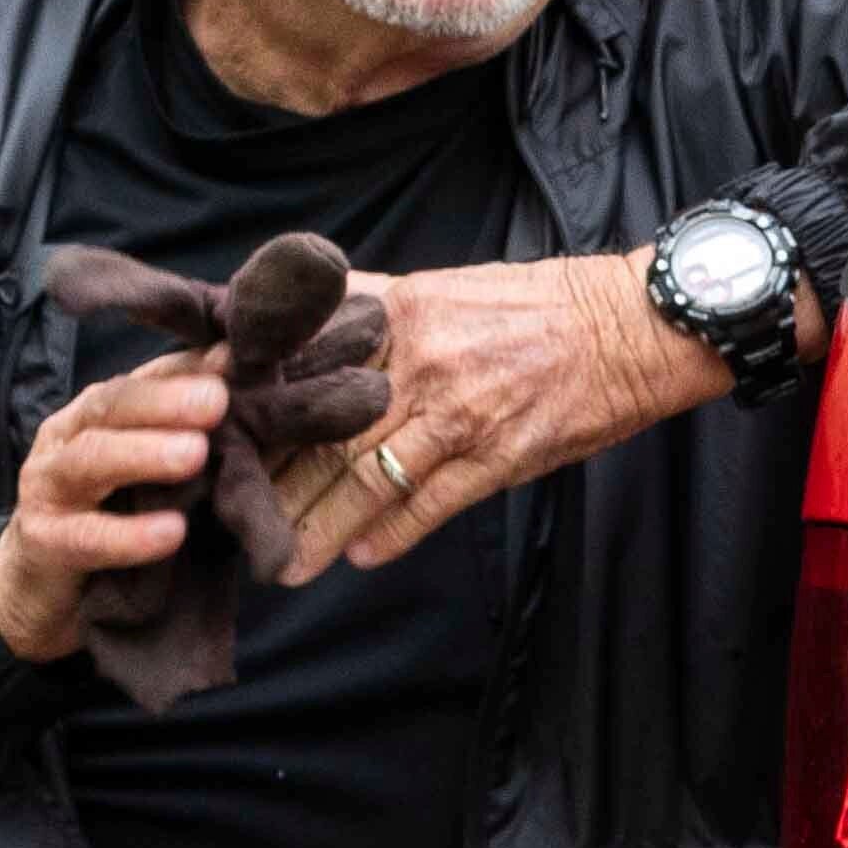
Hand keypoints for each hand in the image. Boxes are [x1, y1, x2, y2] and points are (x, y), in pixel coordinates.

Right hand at [0, 356, 228, 662]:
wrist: (44, 584)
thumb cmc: (113, 511)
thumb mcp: (154, 466)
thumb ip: (191, 426)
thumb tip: (237, 367)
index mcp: (99, 413)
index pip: (142, 377)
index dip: (185, 369)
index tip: (235, 360)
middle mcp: (67, 437)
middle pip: (110, 406)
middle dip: (163, 401)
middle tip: (215, 400)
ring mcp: (48, 487)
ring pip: (89, 460)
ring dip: (142, 455)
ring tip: (194, 455)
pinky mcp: (43, 541)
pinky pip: (85, 536)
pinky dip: (128, 535)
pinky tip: (170, 532)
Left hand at [268, 255, 732, 581]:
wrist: (632, 324)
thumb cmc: (542, 306)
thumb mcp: (445, 286)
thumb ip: (373, 308)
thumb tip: (303, 325)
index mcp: (399, 314)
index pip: (306, 364)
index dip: (256, 406)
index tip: (215, 437)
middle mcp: (421, 362)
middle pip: (323, 433)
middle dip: (274, 484)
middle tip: (230, 519)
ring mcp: (461, 411)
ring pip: (367, 478)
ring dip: (320, 526)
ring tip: (284, 561)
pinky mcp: (502, 453)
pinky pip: (433, 501)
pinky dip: (394, 532)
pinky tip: (361, 556)